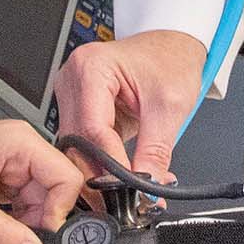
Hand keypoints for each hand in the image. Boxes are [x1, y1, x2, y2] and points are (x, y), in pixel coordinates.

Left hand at [0, 92, 84, 243]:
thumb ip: (0, 232)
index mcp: (21, 144)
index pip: (66, 180)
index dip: (57, 214)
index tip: (38, 238)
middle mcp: (22, 153)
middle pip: (51, 200)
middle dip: (27, 230)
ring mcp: (12, 168)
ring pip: (33, 211)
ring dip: (11, 234)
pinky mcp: (2, 182)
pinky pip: (16, 212)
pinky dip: (0, 229)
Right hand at [51, 30, 207, 182]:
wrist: (171, 46)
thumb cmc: (170, 60)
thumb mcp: (170, 107)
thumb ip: (156, 151)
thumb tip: (149, 186)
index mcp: (91, 67)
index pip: (93, 128)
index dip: (110, 163)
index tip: (128, 189)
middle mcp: (73, 77)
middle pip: (78, 140)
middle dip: (102, 171)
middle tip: (127, 197)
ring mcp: (71, 92)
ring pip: (76, 145)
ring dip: (99, 168)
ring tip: (126, 186)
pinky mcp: (77, 105)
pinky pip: (82, 140)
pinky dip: (100, 159)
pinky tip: (117, 171)